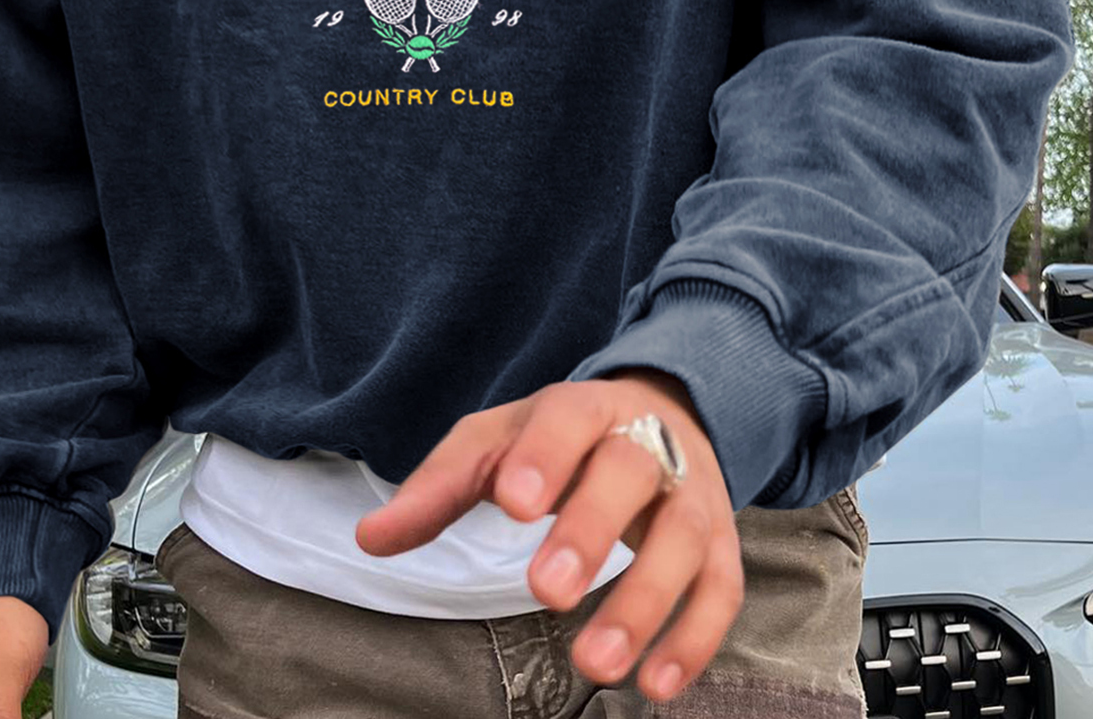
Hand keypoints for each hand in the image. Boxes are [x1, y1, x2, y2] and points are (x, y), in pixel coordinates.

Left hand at [355, 368, 743, 702]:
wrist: (663, 413)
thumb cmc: (561, 440)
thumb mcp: (499, 443)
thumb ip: (441, 487)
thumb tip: (371, 538)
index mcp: (584, 408)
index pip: (565, 421)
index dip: (542, 458)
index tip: (511, 503)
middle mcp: (646, 442)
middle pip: (629, 472)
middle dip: (590, 529)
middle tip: (546, 591)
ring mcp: (691, 492)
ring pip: (684, 538)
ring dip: (646, 601)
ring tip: (594, 664)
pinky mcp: (720, 541)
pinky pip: (722, 589)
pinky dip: (696, 638)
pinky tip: (656, 685)